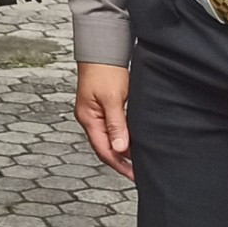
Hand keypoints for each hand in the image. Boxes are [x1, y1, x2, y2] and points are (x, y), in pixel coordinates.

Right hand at [74, 63, 133, 178]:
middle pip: (105, 147)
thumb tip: (121, 149)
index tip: (134, 176)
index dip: (119, 165)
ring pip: (108, 139)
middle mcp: (89, 119)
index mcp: (88, 119)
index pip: (104, 150)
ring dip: (122, 151)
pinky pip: (111, 129)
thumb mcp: (113, 99)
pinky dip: (121, 138)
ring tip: (138, 161)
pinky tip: (131, 141)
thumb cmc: (105, 71)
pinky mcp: (101, 108)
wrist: (101, 51)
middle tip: (138, 173)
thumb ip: (117, 125)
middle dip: (121, 162)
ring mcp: (94, 114)